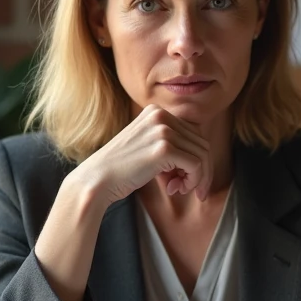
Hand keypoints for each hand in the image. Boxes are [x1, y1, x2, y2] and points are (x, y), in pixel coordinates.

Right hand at [69, 104, 212, 206]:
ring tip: (178, 189)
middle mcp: (161, 115)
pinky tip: (174, 189)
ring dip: (196, 178)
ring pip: (203, 155)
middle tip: (184, 188)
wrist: (97, 180)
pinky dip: (193, 181)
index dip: (195, 158)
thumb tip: (204, 158)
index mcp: (156, 111)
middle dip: (199, 170)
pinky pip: (196, 166)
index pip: (193, 133)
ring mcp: (163, 130)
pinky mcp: (164, 148)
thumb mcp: (147, 145)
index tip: (185, 178)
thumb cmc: (121, 169)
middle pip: (202, 143)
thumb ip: (171, 143)